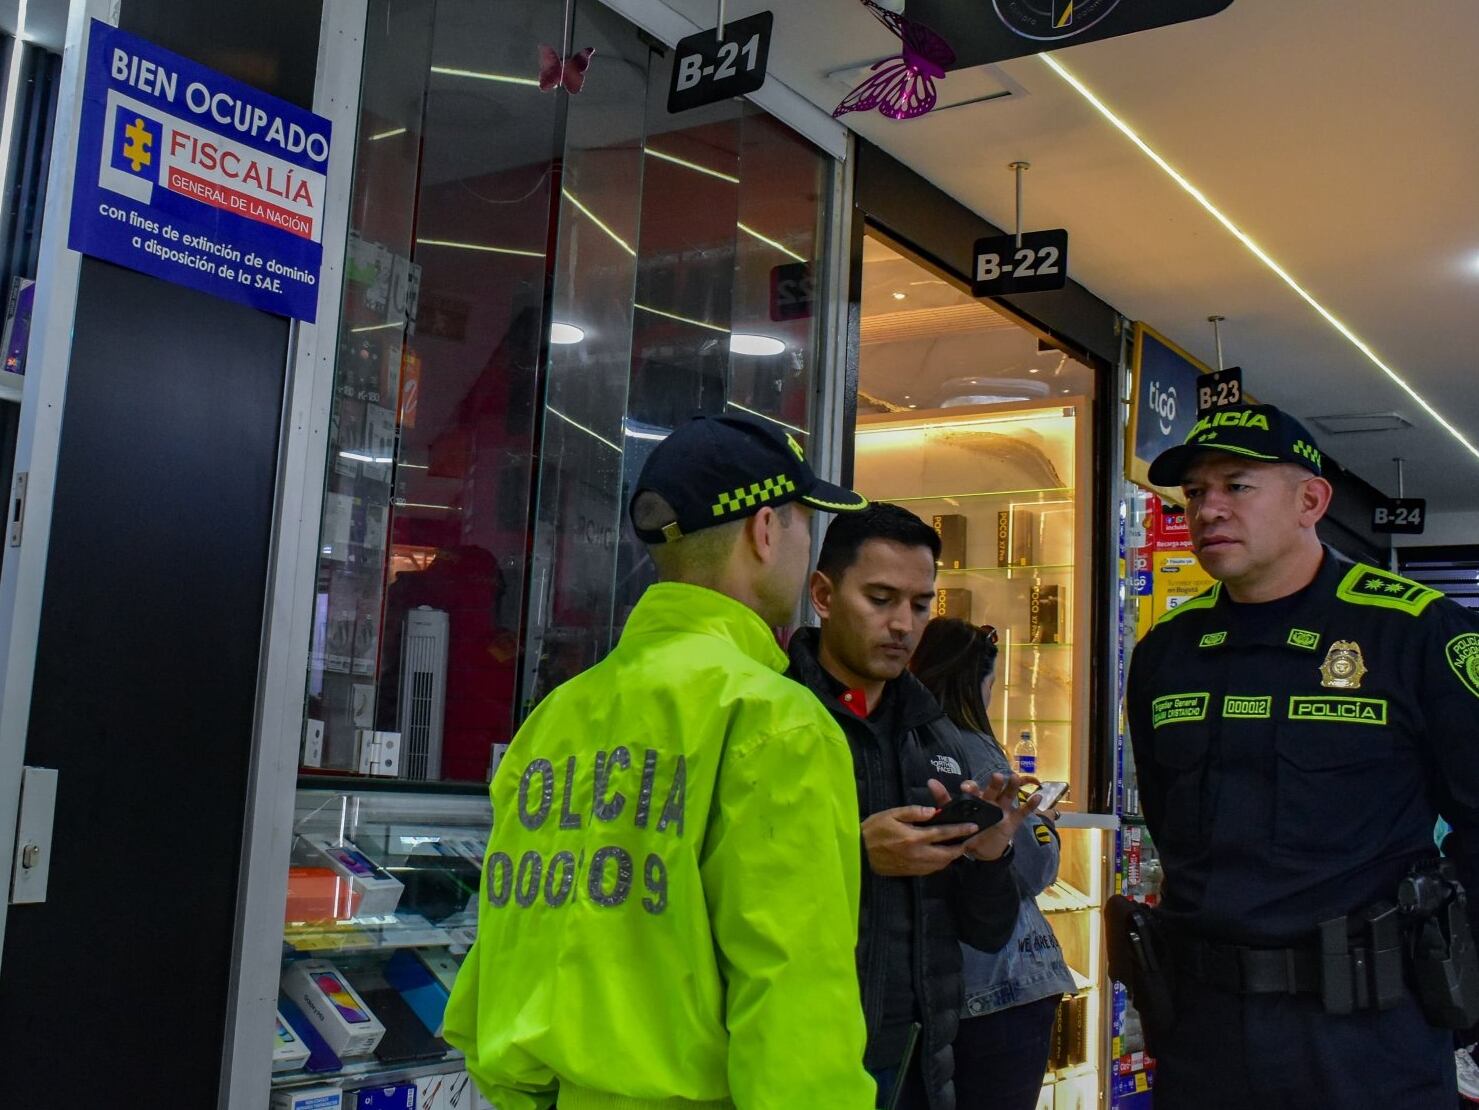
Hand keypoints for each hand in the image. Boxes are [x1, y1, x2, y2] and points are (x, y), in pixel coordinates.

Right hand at [861, 804, 978, 876]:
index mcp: (914, 837)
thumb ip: (913, 812)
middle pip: (947, 853)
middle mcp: (918, 854)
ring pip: (941, 864)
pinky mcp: (910, 872)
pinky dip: (940, 863)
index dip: (960, 830)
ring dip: (952, 856)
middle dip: (961, 847)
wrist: (858, 853)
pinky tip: (941, 856)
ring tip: (958, 847)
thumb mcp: (891, 814)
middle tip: (969, 840)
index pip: (943, 833)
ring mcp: (914, 866)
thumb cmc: (873, 830)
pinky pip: (931, 869)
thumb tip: (933, 810)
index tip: (973, 826)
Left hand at [928, 775, 1039, 861]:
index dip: (971, 787)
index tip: (966, 787)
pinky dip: (1030, 804)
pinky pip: (1023, 811)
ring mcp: (1003, 809)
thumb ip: (944, 800)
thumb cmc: (968, 828)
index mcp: (975, 799)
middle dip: (995, 782)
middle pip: (993, 789)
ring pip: (1009, 795)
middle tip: (997, 776)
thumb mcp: (956, 816)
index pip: (973, 790)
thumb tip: (930, 781)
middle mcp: (990, 801)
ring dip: (1013, 787)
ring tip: (1016, 778)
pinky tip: (1037, 796)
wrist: (983, 850)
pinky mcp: (1013, 820)